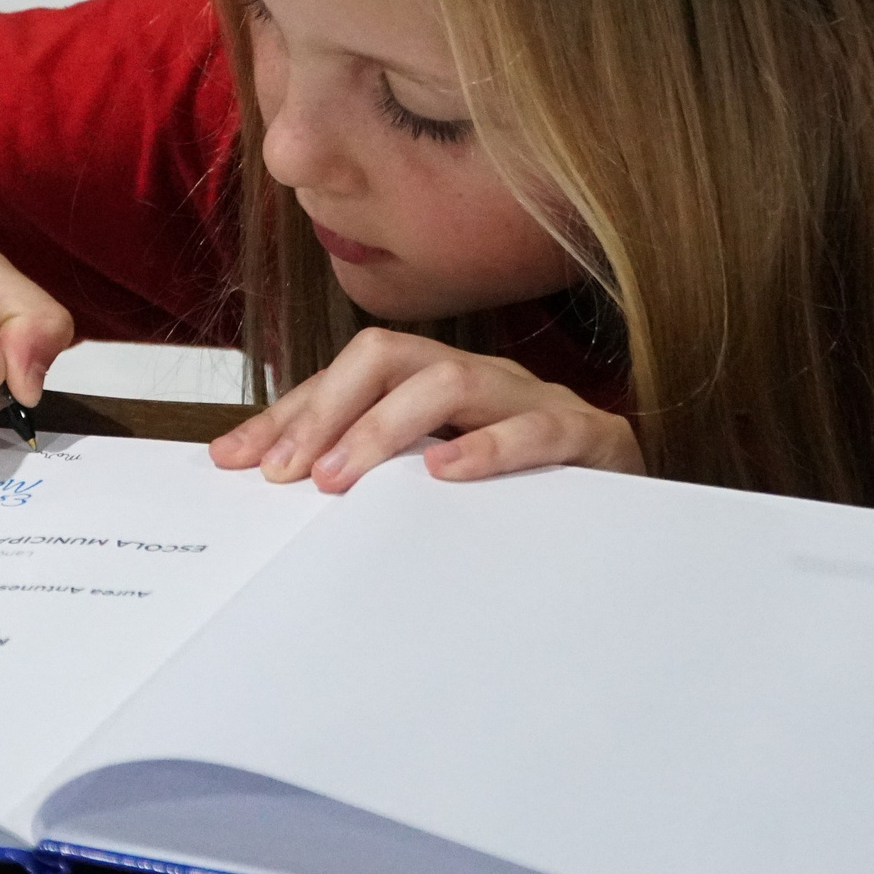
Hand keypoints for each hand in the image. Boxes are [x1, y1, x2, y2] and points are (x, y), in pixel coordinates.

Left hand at [209, 328, 639, 491]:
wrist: (635, 518)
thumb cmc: (525, 498)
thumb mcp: (434, 483)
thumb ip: (369, 475)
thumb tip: (268, 478)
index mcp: (437, 383)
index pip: (346, 375)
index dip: (290, 414)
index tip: (239, 461)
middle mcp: (479, 378)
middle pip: (388, 355)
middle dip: (327, 409)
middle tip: (289, 472)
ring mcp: (533, 400)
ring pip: (450, 380)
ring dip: (385, 428)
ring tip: (344, 478)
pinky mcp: (588, 438)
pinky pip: (537, 430)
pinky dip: (488, 449)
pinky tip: (446, 472)